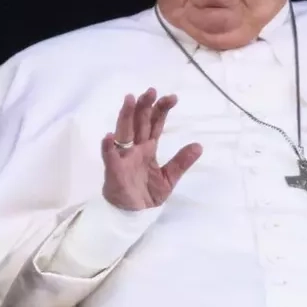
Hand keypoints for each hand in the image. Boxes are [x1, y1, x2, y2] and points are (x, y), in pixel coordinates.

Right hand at [101, 88, 201, 210]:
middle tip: (151, 90)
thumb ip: (181, 162)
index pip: (155, 124)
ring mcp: (123, 157)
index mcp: (148, 148)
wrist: (133, 216)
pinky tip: (109, 136)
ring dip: (125, 116)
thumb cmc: (147, 194)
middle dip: (144, 106)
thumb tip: (199, 146)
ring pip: (124, 132)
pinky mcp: (114, 170)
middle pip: (139, 122)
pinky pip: (109, 157)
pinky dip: (108, 147)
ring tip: (130, 99)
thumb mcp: (169, 178)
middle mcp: (135, 148)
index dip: (161, 110)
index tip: (172, 97)